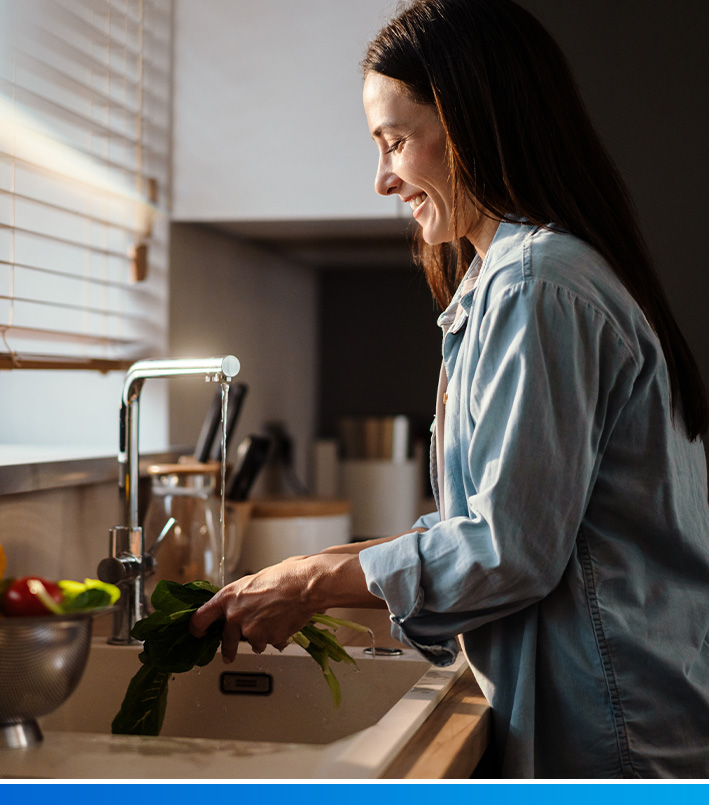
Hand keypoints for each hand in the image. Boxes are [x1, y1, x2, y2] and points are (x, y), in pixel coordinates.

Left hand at [190, 555, 316, 662]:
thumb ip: (243, 597)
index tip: (197, 633)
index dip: (197, 628)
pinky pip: (270, 643)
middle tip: (229, 655)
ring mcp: (250, 630)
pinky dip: (276, 637)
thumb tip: (244, 603)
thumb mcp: (254, 581)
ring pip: (252, 643)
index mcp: (228, 597)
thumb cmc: (285, 577)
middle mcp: (235, 615)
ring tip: (274, 621)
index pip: (201, 617)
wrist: (304, 586)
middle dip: (229, 649)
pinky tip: (284, 623)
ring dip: (261, 637)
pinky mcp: (266, 640)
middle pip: (225, 640)